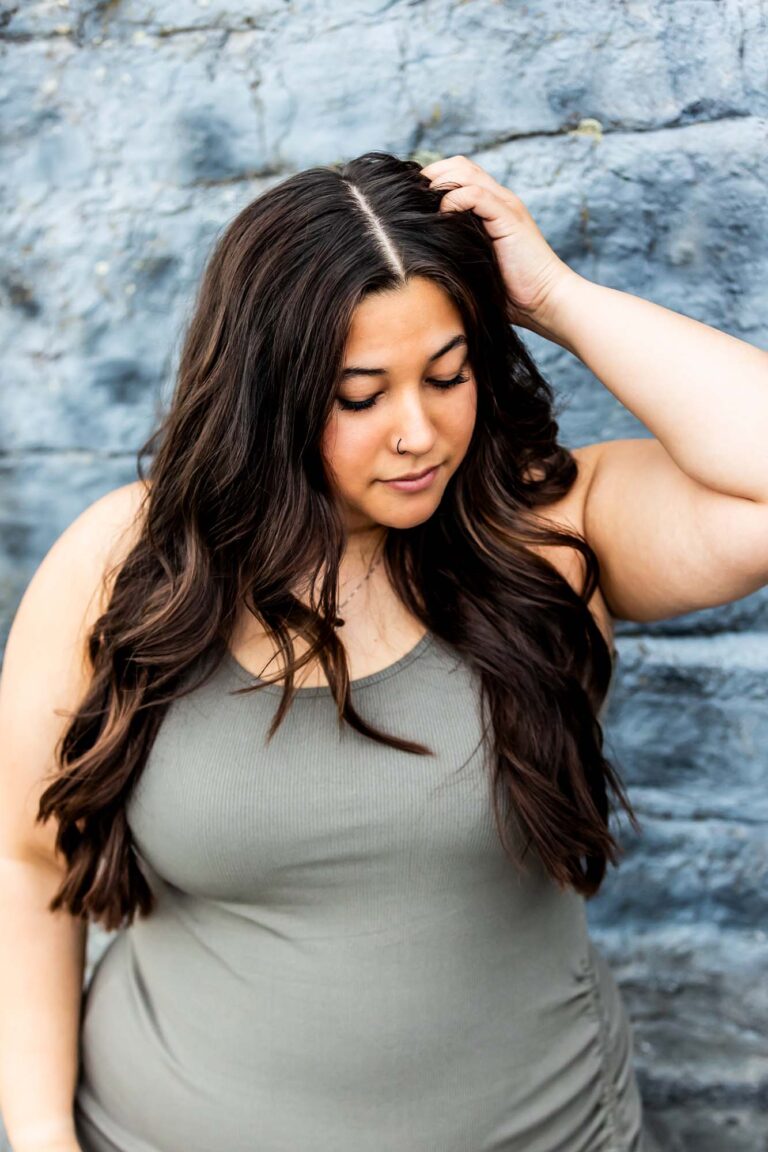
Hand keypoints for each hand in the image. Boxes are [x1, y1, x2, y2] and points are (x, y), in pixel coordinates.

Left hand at [419, 154, 580, 338]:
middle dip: (431, 175)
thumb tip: (419, 254)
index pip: (459, 174)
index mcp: (491, 208)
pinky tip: (444, 216)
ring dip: (440, 182)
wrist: (545, 301)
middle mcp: (499, 201)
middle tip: (411, 199)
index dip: (433, 180)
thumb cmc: (510, 294)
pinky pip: (477, 194)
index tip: (411, 201)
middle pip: (459, 165)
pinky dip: (455, 199)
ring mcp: (505, 207)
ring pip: (466, 172)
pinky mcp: (509, 219)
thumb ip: (455, 251)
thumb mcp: (474, 266)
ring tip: (424, 204)